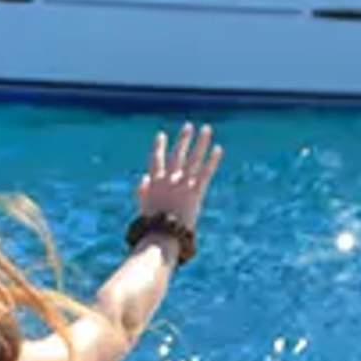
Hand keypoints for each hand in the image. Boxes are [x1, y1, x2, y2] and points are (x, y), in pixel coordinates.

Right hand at [132, 122, 221, 239]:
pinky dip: (212, 161)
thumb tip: (143, 178)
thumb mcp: (143, 207)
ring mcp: (183, 184)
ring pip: (193, 158)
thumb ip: (142, 191)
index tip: (161, 135)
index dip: (158, 147)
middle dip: (183, 139)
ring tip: (206, 129)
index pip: (156, 160)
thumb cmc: (152, 226)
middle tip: (189, 126)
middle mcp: (169, 180)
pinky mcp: (195, 192)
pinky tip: (218, 148)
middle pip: (178, 154)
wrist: (162, 235)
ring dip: (200, 143)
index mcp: (155, 183)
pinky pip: (205, 173)